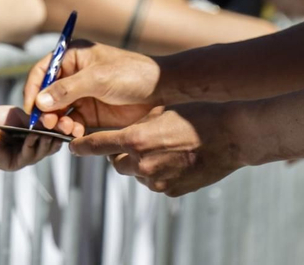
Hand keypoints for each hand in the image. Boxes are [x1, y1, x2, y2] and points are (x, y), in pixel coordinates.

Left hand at [0, 106, 69, 172]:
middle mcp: (30, 146)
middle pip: (51, 145)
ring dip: (46, 141)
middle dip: (57, 136)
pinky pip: (29, 155)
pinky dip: (33, 144)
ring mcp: (24, 156)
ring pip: (43, 152)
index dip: (61, 129)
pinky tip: (33, 136)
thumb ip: (37, 120)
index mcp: (32, 133)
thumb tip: (56, 121)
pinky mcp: (16, 163)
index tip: (69, 122)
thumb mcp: (20, 115)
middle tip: (64, 128)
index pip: (52, 133)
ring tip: (48, 131)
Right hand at [22, 42, 162, 134]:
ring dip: (58, 122)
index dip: (34, 90)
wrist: (163, 91)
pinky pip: (72, 122)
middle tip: (48, 124)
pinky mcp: (91, 111)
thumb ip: (67, 89)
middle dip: (46, 110)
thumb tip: (40, 101)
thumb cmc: (133, 75)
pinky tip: (76, 134)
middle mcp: (74, 74)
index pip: (43, 72)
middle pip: (47, 94)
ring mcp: (82, 94)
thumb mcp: (98, 79)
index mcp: (73, 56)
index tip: (32, 110)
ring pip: (58, 111)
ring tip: (66, 129)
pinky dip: (70, 129)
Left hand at [70, 103, 242, 195]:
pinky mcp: (172, 191)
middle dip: (122, 153)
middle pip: (117, 163)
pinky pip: (156, 183)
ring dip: (142, 164)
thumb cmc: (196, 116)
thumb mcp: (160, 112)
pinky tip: (177, 160)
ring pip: (137, 173)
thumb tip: (120, 135)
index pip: (98, 145)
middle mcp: (143, 163)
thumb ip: (136, 125)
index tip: (73, 147)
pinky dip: (160, 174)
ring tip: (166, 148)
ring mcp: (158, 181)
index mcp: (136, 139)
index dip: (83, 146)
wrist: (230, 135)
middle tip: (138, 141)